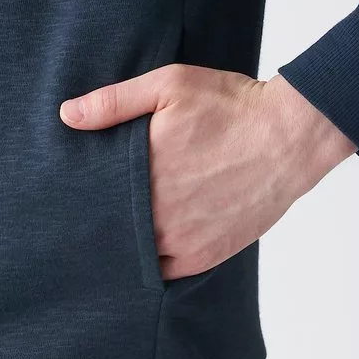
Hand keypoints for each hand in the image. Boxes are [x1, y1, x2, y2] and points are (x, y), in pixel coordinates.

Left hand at [60, 64, 356, 279]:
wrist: (290, 138)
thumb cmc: (234, 108)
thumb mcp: (171, 86)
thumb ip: (114, 102)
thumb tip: (67, 116)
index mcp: (143, 173)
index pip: (94, 198)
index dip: (83, 198)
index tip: (73, 195)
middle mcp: (159, 214)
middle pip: (111, 230)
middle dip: (101, 223)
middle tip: (87, 219)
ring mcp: (184, 240)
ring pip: (135, 254)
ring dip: (126, 245)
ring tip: (117, 233)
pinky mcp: (207, 255)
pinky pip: (166, 271)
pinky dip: (154, 262)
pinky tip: (150, 246)